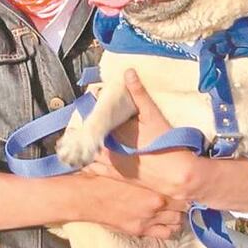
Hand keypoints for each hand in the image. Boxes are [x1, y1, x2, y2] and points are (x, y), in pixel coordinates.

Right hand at [78, 172, 188, 239]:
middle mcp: (156, 209)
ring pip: (176, 224)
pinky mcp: (140, 231)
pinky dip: (168, 229)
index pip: (183, 195)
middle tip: (178, 199)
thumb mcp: (129, 171)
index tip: (182, 188)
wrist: (88, 197)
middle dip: (182, 205)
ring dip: (177, 217)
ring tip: (172, 211)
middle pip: (182, 210)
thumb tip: (158, 166)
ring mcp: (148, 222)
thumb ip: (147, 173)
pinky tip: (164, 223)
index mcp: (155, 192)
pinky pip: (165, 234)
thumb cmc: (105, 180)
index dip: (184, 192)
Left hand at [83, 69, 203, 200]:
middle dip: (79, 132)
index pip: (91, 122)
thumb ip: (139, 93)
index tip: (81, 107)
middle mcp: (107, 150)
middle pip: (84, 139)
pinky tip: (79, 161)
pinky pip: (93, 170)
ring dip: (78, 148)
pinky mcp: (115, 175)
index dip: (84, 114)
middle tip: (73, 126)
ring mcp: (110, 164)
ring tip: (71, 142)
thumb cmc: (165, 143)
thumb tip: (128, 72)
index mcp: (113, 133)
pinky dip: (85, 164)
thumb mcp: (153, 114)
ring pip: (86, 155)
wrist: (176, 174)